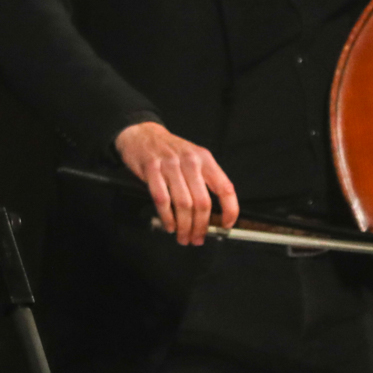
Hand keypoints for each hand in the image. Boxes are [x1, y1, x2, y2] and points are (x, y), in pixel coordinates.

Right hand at [115, 121, 238, 246]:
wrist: (142, 134)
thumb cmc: (170, 150)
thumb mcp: (194, 158)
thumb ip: (204, 181)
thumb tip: (212, 215)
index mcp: (205, 159)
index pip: (225, 188)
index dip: (230, 210)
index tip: (226, 225)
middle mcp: (190, 161)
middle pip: (202, 202)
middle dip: (201, 226)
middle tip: (198, 238)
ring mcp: (170, 165)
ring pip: (183, 204)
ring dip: (184, 227)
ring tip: (183, 236)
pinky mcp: (151, 169)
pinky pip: (162, 200)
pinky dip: (167, 218)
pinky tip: (170, 226)